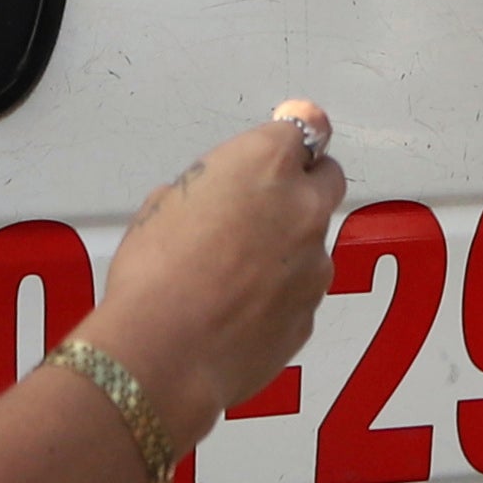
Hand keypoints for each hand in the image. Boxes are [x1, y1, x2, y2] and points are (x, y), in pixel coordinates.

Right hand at [79, 105, 348, 450]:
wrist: (164, 355)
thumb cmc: (155, 276)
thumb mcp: (164, 205)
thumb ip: (209, 188)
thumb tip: (208, 202)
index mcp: (266, 163)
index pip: (305, 127)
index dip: (291, 140)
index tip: (287, 144)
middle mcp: (302, 207)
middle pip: (327, 178)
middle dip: (302, 186)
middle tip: (262, 206)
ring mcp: (313, 264)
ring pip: (314, 240)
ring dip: (288, 246)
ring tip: (235, 272)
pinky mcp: (310, 314)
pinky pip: (301, 291)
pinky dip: (280, 294)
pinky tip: (238, 310)